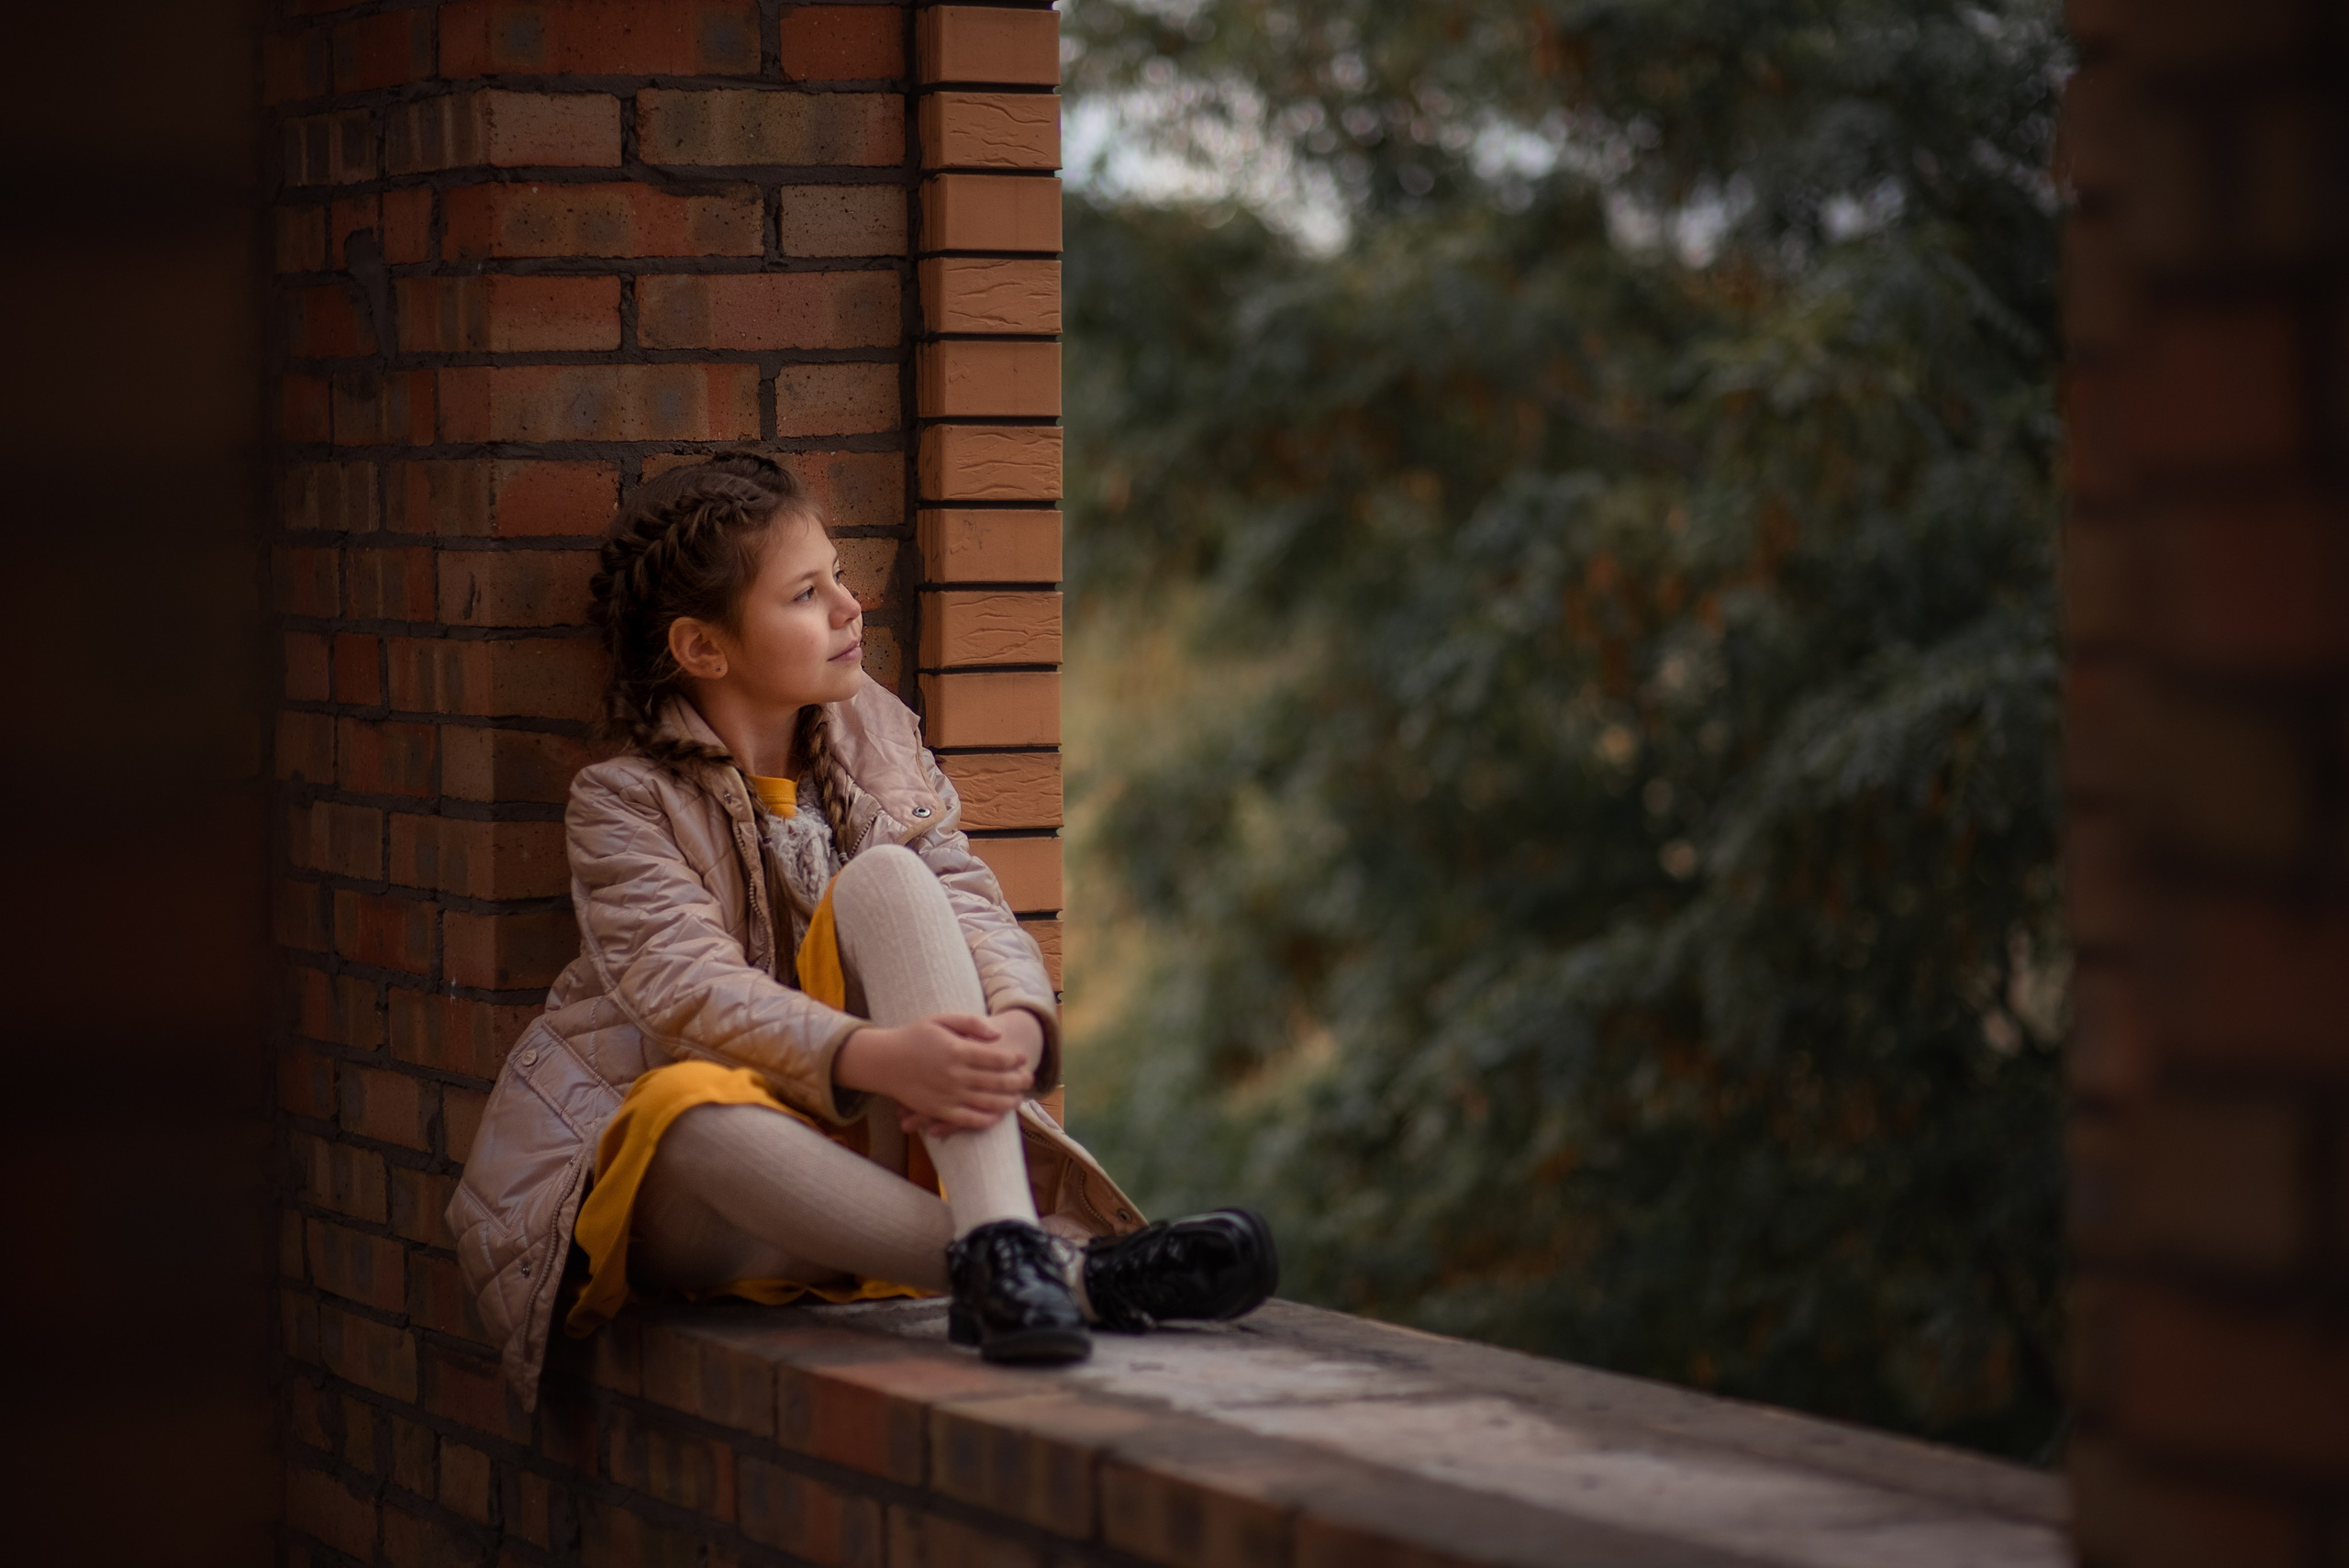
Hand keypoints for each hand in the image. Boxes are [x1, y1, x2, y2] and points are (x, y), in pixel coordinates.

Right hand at [892, 1010, 1045, 1137]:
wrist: (884, 1061)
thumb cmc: (914, 1036)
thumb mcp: (940, 1019)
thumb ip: (970, 1023)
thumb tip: (997, 1034)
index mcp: (957, 1051)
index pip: (996, 1058)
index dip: (1014, 1059)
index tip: (1023, 1058)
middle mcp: (955, 1075)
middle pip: (997, 1081)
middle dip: (1018, 1081)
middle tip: (1029, 1079)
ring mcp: (948, 1095)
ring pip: (987, 1102)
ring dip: (1008, 1102)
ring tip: (1019, 1099)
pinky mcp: (939, 1110)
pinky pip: (968, 1119)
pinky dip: (986, 1120)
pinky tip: (997, 1116)